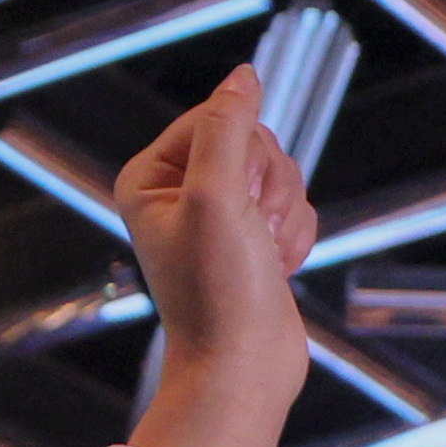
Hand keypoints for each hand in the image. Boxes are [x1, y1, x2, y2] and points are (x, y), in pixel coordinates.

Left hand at [118, 63, 315, 446]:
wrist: (242, 369)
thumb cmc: (218, 292)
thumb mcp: (216, 195)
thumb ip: (227, 127)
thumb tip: (243, 77)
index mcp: (150, 177)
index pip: (217, 115)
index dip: (245, 149)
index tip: (238, 197)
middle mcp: (180, 193)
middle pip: (254, 141)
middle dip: (269, 184)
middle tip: (252, 230)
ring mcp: (218, 218)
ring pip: (281, 173)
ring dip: (286, 213)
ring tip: (264, 255)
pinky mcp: (252, 240)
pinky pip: (294, 207)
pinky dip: (295, 236)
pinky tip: (277, 269)